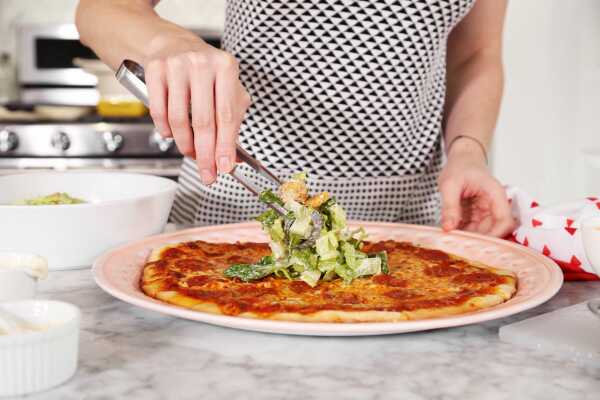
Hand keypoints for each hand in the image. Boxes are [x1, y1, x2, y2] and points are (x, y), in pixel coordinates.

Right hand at [143, 30, 250, 183]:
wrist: (172, 44)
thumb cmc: (204, 71)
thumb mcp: (226, 89)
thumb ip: (232, 120)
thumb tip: (233, 156)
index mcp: (226, 67)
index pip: (227, 115)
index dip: (225, 146)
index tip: (224, 167)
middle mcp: (202, 64)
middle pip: (204, 121)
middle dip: (205, 154)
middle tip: (207, 172)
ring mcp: (176, 65)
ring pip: (179, 119)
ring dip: (185, 144)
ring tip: (190, 151)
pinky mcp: (155, 70)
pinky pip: (159, 112)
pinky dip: (166, 130)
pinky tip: (172, 133)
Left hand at [438, 138, 514, 236]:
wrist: (462, 159)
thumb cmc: (459, 167)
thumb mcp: (450, 184)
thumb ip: (450, 206)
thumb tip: (448, 228)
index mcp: (495, 195)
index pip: (504, 221)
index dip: (494, 235)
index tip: (476, 244)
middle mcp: (494, 205)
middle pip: (494, 230)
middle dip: (478, 240)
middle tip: (458, 247)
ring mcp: (486, 212)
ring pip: (482, 233)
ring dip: (469, 238)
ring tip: (452, 243)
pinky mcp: (477, 216)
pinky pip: (473, 229)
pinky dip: (463, 234)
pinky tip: (451, 236)